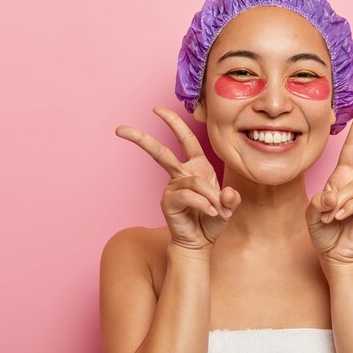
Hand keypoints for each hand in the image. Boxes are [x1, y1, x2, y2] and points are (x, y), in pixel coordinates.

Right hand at [116, 107, 240, 250]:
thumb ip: (231, 199)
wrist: (201, 243)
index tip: (156, 109)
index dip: (174, 122)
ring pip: (193, 180)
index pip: (186, 139)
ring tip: (218, 211)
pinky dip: (203, 204)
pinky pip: (188, 195)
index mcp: (197, 166)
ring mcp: (173, 188)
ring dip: (210, 196)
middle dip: (141, 138)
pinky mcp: (168, 202)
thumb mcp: (228, 207)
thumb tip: (227, 195)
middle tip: (121, 129)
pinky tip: (210, 213)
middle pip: (161, 152)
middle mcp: (182, 173)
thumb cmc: (212, 221)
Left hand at [306, 106, 352, 264]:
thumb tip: (336, 195)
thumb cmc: (323, 231)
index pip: (352, 148)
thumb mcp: (313, 211)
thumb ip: (321, 199)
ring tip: (330, 216)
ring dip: (338, 202)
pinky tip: (340, 217)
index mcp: (343, 177)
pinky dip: (347, 208)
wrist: (333, 254)